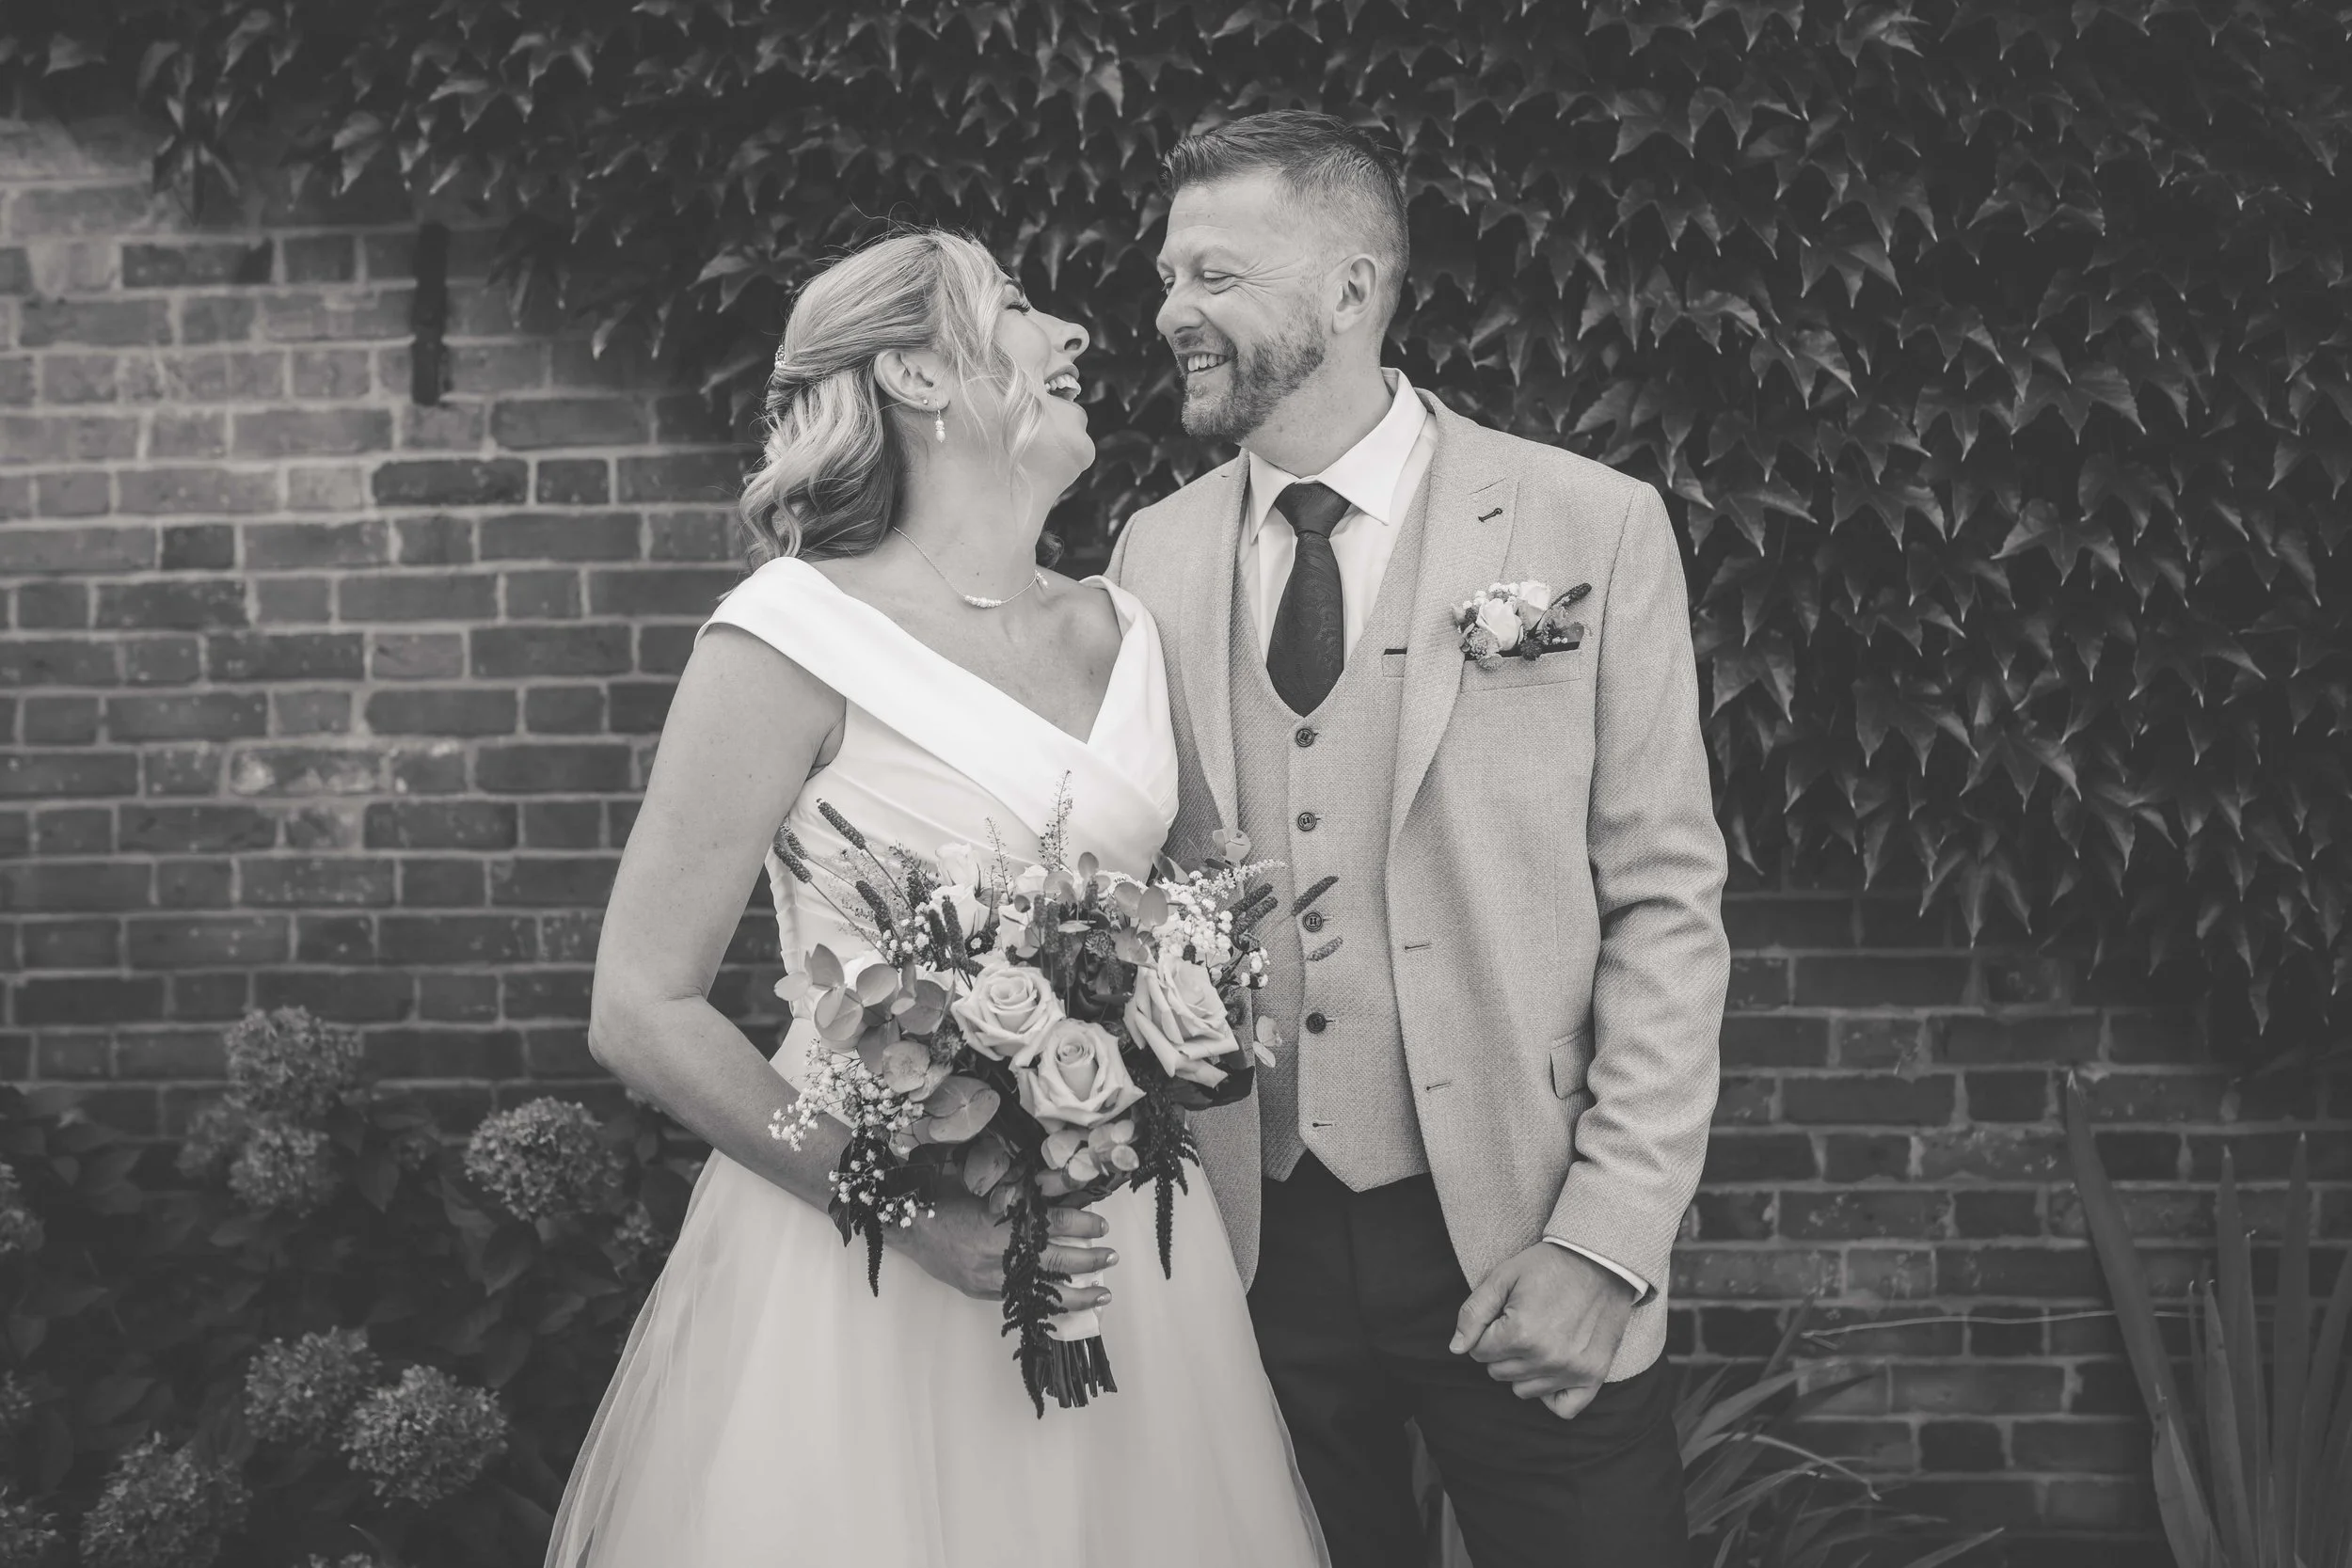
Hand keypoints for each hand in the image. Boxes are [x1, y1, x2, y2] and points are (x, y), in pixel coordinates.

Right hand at [893, 1189, 1116, 1312]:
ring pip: (1040, 1292)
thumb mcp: (982, 1184)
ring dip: (1075, 1294)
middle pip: (1050, 1261)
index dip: (1077, 1223)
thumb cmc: (942, 1197)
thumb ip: (1018, 1191)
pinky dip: (1046, 1306)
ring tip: (1102, 1295)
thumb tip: (1058, 1185)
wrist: (907, 1225)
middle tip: (1111, 1256)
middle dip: (1086, 1261)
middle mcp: (995, 1256)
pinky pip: (1021, 1301)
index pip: (1048, 1224)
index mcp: (997, 1224)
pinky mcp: (981, 1290)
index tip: (1100, 1223)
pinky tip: (1066, 1309)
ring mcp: (988, 1278)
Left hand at [1450, 1243, 1635, 1419]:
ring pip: (1523, 1390)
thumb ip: (1474, 1313)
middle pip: (1498, 1373)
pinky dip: (1553, 1395)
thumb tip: (1456, 1349)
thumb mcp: (1503, 1276)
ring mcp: (1572, 1370)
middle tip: (1522, 1323)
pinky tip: (1551, 1370)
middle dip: (1502, 1351)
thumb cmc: (1548, 1266)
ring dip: (1523, 1369)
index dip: (1487, 1332)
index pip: (1478, 1352)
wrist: (1602, 1261)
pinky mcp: (1594, 1375)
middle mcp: (1546, 1358)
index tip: (1504, 1315)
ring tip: (1538, 1339)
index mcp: (1521, 1333)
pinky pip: (1563, 1408)